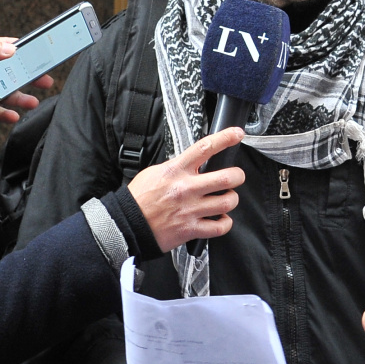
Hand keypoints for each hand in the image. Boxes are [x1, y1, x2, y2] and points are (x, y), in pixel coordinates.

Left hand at [0, 37, 43, 128]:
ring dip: (19, 97)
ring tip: (33, 102)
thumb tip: (11, 48)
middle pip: (8, 73)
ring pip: (3, 94)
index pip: (2, 49)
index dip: (20, 51)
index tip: (38, 53)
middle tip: (45, 80)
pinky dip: (4, 114)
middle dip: (27, 76)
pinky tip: (14, 117)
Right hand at [127, 129, 246, 251]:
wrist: (126, 224)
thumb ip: (177, 167)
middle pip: (226, 178)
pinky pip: (220, 227)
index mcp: (176, 171)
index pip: (205, 148)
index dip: (225, 138)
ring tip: (226, 198)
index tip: (237, 134)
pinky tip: (220, 219)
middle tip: (236, 176)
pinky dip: (224, 223)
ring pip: (228, 202)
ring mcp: (190, 209)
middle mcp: (186, 189)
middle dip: (238, 176)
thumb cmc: (139, 199)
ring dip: (231, 199)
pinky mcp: (191, 229)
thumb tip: (193, 163)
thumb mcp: (155, 172)